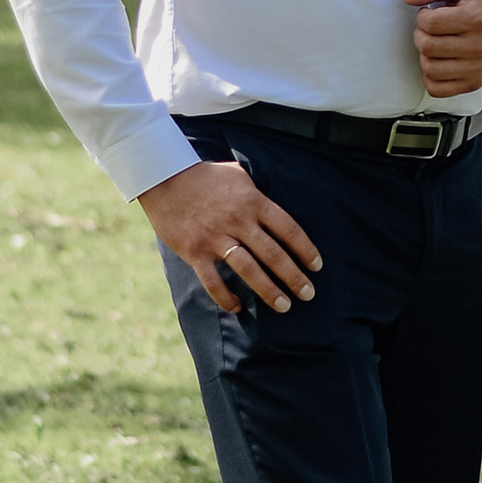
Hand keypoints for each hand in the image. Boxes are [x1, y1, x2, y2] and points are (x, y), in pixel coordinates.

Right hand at [138, 158, 320, 313]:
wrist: (165, 177)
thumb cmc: (207, 176)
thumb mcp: (240, 175)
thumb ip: (259, 193)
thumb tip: (279, 205)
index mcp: (253, 201)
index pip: (288, 229)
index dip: (306, 250)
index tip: (317, 267)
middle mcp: (238, 221)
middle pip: (273, 254)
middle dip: (294, 277)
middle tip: (308, 295)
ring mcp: (215, 237)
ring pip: (248, 269)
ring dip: (268, 290)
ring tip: (284, 306)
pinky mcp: (194, 251)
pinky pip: (212, 281)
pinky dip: (225, 297)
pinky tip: (238, 307)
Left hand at [405, 0, 481, 96]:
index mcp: (476, 19)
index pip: (429, 22)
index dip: (423, 16)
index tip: (431, 14)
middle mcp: (478, 46)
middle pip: (427, 46)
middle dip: (421, 35)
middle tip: (431, 30)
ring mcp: (476, 69)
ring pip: (429, 69)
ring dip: (425, 56)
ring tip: (436, 45)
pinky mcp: (473, 84)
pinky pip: (436, 89)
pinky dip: (430, 77)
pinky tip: (438, 62)